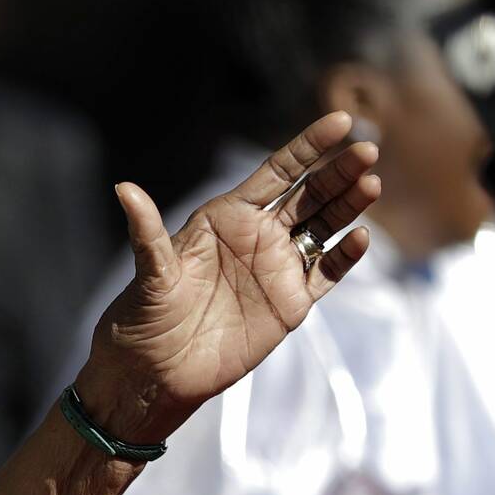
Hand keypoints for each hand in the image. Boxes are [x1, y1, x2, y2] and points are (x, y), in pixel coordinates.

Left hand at [74, 113, 378, 445]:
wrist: (155, 374)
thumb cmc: (143, 319)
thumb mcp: (150, 273)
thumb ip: (147, 232)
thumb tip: (123, 189)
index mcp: (227, 218)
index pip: (277, 171)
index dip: (308, 146)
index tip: (341, 121)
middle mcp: (257, 237)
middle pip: (309, 195)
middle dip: (339, 172)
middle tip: (368, 152)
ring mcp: (277, 270)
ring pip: (323, 228)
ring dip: (348, 206)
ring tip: (371, 184)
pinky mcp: (290, 305)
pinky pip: (325, 274)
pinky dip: (344, 257)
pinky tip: (358, 238)